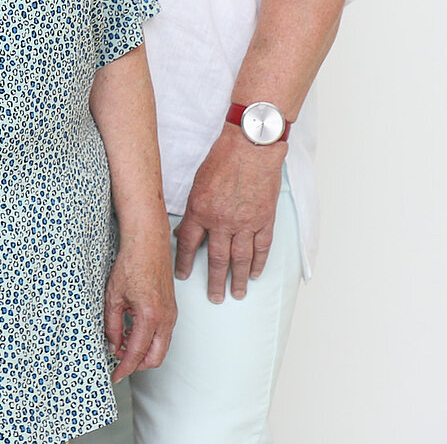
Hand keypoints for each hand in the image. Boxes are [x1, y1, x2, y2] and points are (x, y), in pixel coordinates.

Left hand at [103, 218, 174, 380]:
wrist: (148, 244)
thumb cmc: (131, 264)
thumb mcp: (113, 297)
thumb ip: (112, 324)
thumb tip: (112, 344)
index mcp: (150, 316)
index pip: (137, 353)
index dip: (124, 367)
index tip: (115, 375)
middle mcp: (166, 318)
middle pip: (155, 357)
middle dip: (136, 364)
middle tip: (117, 362)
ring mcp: (172, 315)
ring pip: (161, 347)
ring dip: (142, 352)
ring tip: (120, 344)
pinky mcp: (171, 310)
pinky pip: (163, 335)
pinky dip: (148, 341)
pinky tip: (131, 332)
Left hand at [174, 129, 283, 301]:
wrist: (251, 147)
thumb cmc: (222, 160)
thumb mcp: (197, 183)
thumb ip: (193, 209)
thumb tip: (184, 229)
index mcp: (200, 211)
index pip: (187, 244)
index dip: (183, 262)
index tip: (181, 276)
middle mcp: (222, 221)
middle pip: (216, 259)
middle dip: (214, 281)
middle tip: (214, 298)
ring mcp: (246, 223)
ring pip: (241, 259)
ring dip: (239, 279)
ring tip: (237, 294)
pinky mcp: (265, 220)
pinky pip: (262, 248)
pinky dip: (259, 263)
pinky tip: (256, 274)